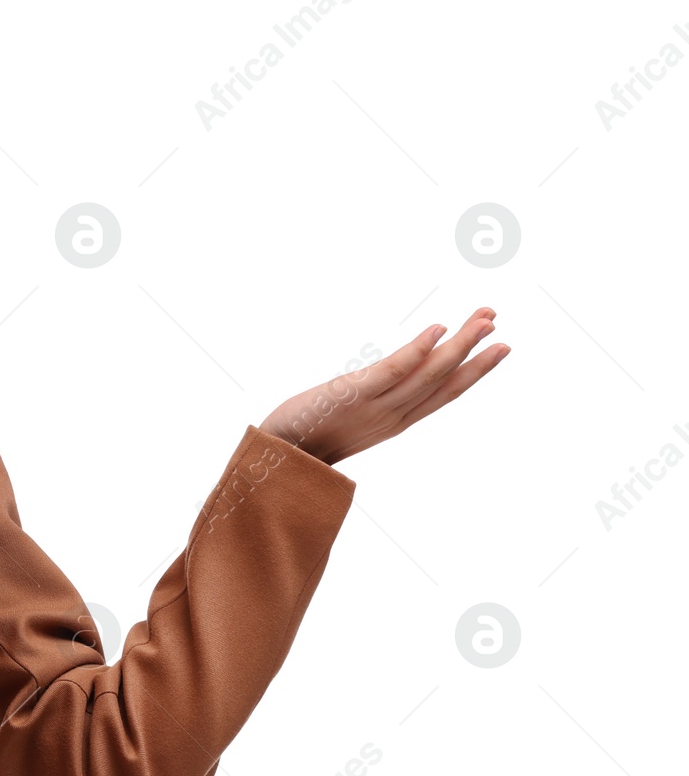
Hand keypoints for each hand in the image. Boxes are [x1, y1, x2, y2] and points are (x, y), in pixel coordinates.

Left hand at [258, 307, 509, 464]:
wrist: (277, 456)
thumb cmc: (309, 436)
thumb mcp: (352, 419)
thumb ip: (375, 402)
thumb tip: (391, 380)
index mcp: (396, 421)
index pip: (444, 393)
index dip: (474, 371)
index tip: (499, 346)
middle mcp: (393, 416)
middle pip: (444, 381)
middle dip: (475, 352)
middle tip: (496, 320)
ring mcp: (375, 407)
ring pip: (428, 374)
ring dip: (459, 345)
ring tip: (482, 319)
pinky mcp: (352, 396)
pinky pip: (392, 372)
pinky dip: (417, 351)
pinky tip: (437, 329)